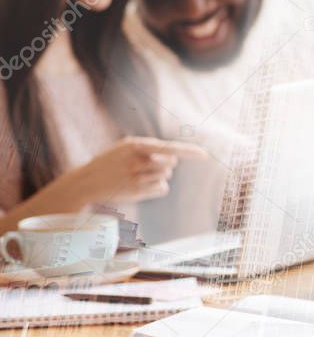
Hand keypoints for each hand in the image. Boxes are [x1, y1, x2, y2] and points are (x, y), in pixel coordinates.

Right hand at [58, 137, 206, 205]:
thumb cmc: (110, 162)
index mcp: (135, 145)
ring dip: (158, 176)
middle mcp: (137, 160)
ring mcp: (136, 177)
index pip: (169, 147)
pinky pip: (162, 188)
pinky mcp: (136, 191)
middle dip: (165, 165)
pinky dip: (157, 187)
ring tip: (138, 176)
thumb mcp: (125, 147)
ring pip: (166, 176)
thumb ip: (149, 148)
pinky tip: (141, 186)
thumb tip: (175, 157)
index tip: (205, 156)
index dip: (189, 151)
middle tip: (148, 166)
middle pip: (171, 163)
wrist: (86, 181)